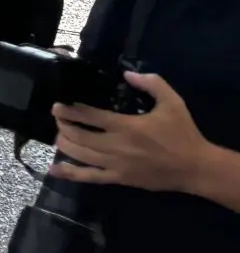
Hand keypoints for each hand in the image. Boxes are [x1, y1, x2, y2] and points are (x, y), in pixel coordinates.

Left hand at [50, 72, 218, 193]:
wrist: (196, 167)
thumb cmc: (183, 133)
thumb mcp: (172, 102)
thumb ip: (151, 83)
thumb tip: (127, 73)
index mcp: (126, 126)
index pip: (89, 117)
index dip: (69, 111)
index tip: (57, 106)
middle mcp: (117, 146)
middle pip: (79, 136)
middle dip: (63, 126)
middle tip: (58, 118)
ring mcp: (116, 165)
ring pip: (80, 155)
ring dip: (64, 144)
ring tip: (58, 134)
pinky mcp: (120, 179)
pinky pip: (90, 177)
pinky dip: (70, 173)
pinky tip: (55, 169)